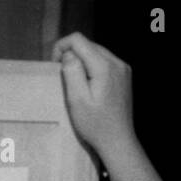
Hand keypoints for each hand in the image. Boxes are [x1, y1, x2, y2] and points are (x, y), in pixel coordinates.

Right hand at [52, 32, 136, 160]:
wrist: (118, 141)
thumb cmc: (95, 125)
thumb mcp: (77, 100)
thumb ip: (72, 72)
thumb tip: (68, 54)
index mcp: (104, 66)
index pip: (78, 40)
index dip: (61, 47)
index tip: (55, 66)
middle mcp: (117, 62)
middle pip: (88, 44)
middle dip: (72, 55)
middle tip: (63, 77)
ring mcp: (123, 69)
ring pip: (96, 52)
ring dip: (82, 62)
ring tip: (76, 83)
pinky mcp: (124, 76)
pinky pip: (105, 62)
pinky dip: (93, 68)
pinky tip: (89, 86)